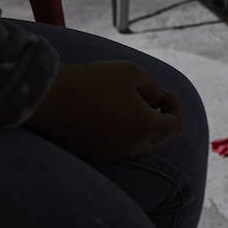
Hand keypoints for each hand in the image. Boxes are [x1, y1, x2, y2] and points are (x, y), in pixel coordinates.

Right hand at [24, 61, 184, 159]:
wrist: (51, 98)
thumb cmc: (93, 81)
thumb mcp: (132, 73)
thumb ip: (153, 88)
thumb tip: (158, 100)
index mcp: (144, 126)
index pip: (175, 126)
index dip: (175, 107)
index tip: (165, 93)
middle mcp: (131, 146)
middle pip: (160, 137)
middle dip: (163, 117)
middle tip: (154, 98)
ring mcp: (113, 153)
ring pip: (141, 143)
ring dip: (145, 125)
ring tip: (134, 103)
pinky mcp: (97, 154)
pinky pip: (122, 146)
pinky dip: (127, 132)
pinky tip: (116, 113)